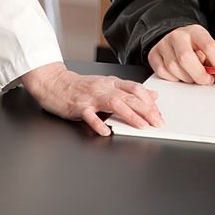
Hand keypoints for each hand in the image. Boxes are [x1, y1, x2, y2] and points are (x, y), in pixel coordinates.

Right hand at [21, 62, 163, 136]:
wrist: (54, 82)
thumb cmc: (80, 87)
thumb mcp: (106, 85)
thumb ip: (128, 90)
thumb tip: (152, 95)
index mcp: (111, 83)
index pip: (136, 89)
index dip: (150, 101)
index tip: (160, 114)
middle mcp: (104, 88)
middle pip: (129, 97)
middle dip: (147, 110)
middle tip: (158, 122)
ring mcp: (91, 97)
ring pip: (115, 104)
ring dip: (130, 115)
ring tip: (142, 126)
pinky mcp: (78, 106)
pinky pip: (90, 115)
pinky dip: (98, 124)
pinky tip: (107, 131)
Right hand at [147, 24, 214, 84]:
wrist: (175, 38)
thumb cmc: (194, 46)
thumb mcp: (206, 48)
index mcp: (196, 32)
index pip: (208, 46)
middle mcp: (177, 35)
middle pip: (186, 58)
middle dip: (199, 75)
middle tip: (207, 81)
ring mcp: (163, 44)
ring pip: (174, 67)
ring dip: (187, 78)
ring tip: (193, 77)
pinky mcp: (153, 54)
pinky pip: (163, 72)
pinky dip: (174, 78)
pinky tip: (180, 74)